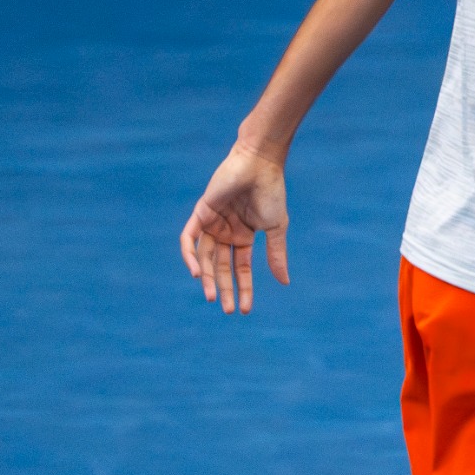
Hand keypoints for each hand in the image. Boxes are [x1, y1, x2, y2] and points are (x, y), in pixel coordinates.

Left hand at [180, 143, 289, 312]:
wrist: (259, 164)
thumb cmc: (271, 192)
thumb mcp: (275, 228)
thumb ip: (276, 254)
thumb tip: (284, 283)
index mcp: (244, 236)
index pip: (241, 268)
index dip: (243, 288)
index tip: (244, 309)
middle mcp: (226, 232)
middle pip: (221, 267)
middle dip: (223, 288)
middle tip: (225, 309)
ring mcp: (212, 223)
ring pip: (204, 257)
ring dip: (206, 277)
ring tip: (211, 296)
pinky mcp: (201, 213)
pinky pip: (189, 239)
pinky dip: (189, 255)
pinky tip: (196, 272)